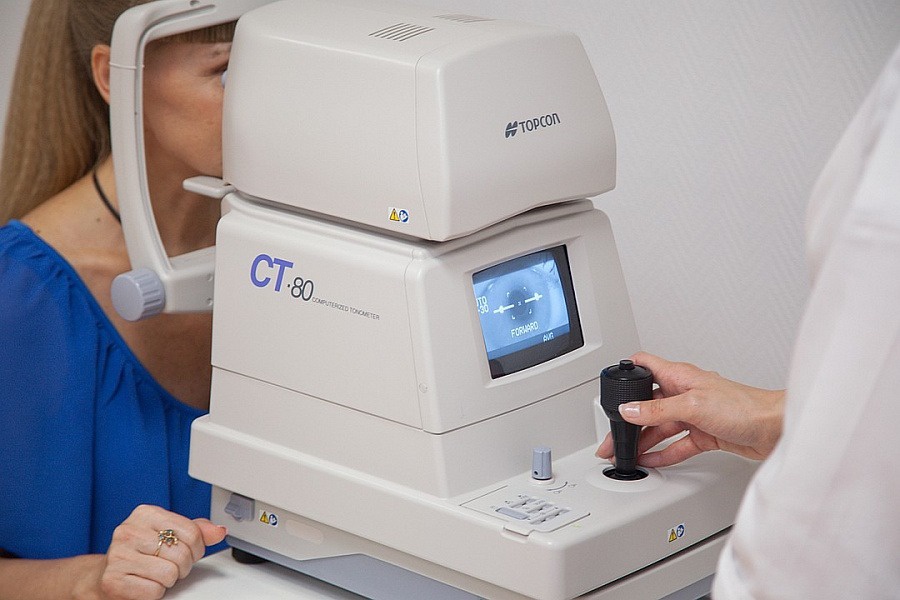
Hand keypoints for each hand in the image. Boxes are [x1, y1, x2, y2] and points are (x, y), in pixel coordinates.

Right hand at [98, 504, 226, 599]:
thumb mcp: (169, 534)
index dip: (196, 549)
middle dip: (183, 566)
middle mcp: (128, 531)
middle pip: (182, 554)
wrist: (105, 575)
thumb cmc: (141, 554)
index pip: (192, 532)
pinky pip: (153, 591)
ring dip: (169, 580)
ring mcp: (118, 555)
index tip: (186, 552)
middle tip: (169, 566)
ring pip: (169, 574)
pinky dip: (155, 593)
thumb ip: (196, 530)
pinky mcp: (113, 580)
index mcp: (145, 513)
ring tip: (156, 575)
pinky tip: (144, 584)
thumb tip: (219, 531)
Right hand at [596, 351, 783, 467]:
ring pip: (661, 426)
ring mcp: (695, 413)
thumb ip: (658, 409)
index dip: (626, 372)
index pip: (645, 365)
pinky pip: (677, 444)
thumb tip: (629, 410)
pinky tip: (651, 461)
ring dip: (643, 440)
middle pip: (648, 403)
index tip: (609, 386)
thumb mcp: (693, 405)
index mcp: (680, 376)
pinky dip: (663, 453)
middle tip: (612, 437)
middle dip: (628, 420)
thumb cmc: (746, 406)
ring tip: (626, 453)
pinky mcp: (705, 433)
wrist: (777, 428)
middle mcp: (685, 392)